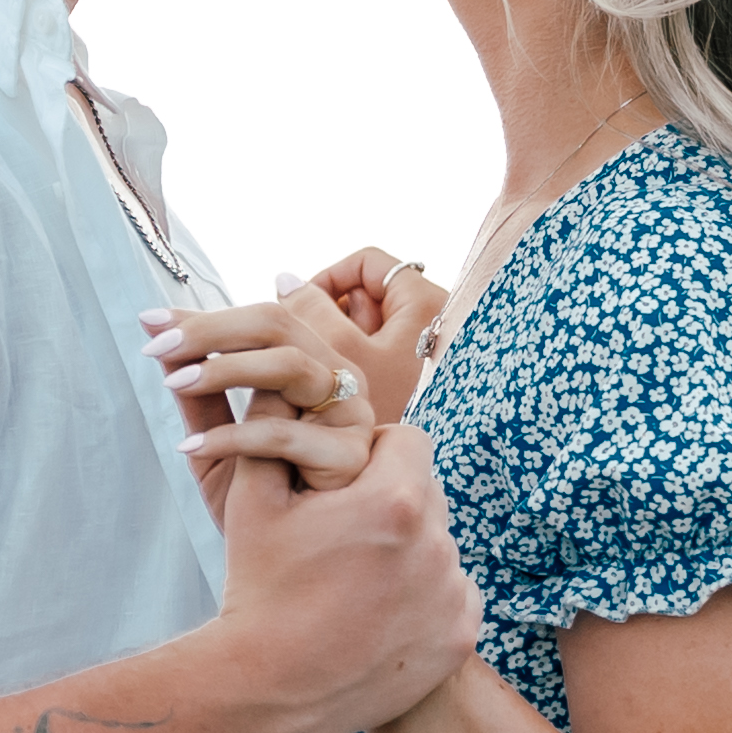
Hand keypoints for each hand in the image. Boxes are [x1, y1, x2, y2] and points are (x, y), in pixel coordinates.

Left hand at [147, 279, 409, 495]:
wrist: (293, 565)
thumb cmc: (261, 499)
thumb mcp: (215, 439)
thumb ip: (198, 392)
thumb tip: (158, 336)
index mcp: (311, 364)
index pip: (260, 321)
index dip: (205, 317)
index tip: (149, 320)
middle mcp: (337, 378)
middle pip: (278, 325)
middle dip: (211, 330)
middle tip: (158, 347)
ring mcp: (350, 414)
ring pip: (289, 365)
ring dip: (223, 369)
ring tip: (174, 383)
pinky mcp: (350, 456)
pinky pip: (283, 434)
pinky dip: (232, 436)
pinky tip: (192, 446)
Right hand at [198, 412, 474, 732]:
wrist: (266, 690)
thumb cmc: (256, 588)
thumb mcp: (254, 499)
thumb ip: (275, 428)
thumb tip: (289, 380)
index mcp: (392, 500)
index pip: (409, 440)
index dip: (374, 454)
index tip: (344, 482)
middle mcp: (436, 544)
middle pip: (427, 491)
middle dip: (392, 500)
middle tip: (345, 534)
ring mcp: (452, 595)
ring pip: (439, 544)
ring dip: (408, 550)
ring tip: (355, 580)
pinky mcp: (460, 637)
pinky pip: (452, 594)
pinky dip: (424, 598)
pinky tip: (377, 615)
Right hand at [297, 243, 459, 400]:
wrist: (446, 468)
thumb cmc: (399, 409)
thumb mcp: (343, 355)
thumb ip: (310, 309)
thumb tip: (286, 278)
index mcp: (426, 299)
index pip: (365, 263)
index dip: (327, 282)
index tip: (301, 315)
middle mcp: (437, 317)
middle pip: (368, 297)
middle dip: (337, 325)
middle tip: (321, 360)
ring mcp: (433, 347)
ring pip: (374, 330)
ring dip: (348, 351)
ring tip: (339, 386)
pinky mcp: (429, 372)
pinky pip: (387, 356)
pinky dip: (365, 369)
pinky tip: (356, 400)